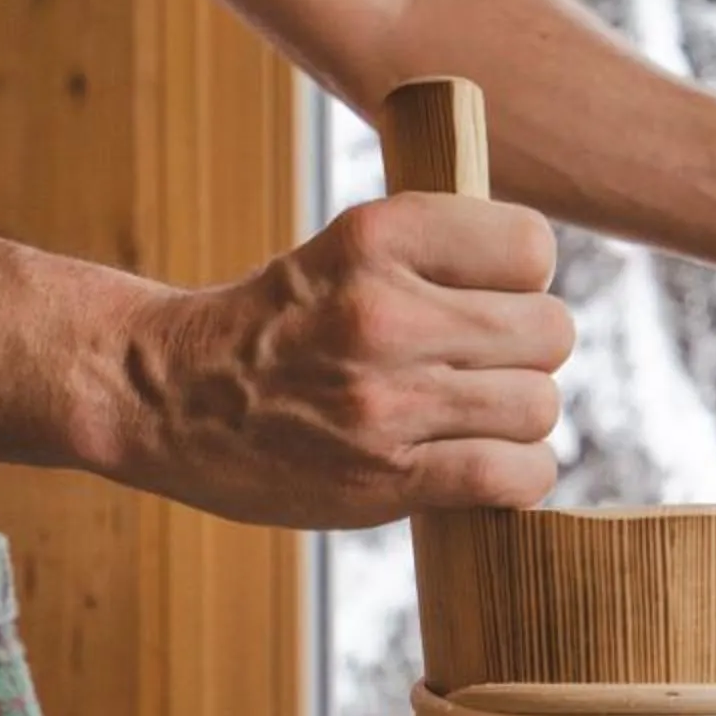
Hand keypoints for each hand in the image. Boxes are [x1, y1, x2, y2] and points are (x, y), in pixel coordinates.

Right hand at [104, 194, 571, 526]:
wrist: (165, 396)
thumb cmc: (276, 325)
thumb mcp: (347, 248)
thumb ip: (439, 252)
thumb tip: (547, 277)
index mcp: (376, 237)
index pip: (530, 246)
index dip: (523, 279)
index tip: (490, 299)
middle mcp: (384, 313)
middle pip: (549, 331)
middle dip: (527, 353)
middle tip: (481, 368)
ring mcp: (385, 400)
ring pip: (539, 406)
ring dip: (518, 420)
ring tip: (471, 420)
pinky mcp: (386, 477)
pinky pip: (515, 475)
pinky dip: (517, 478)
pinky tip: (483, 468)